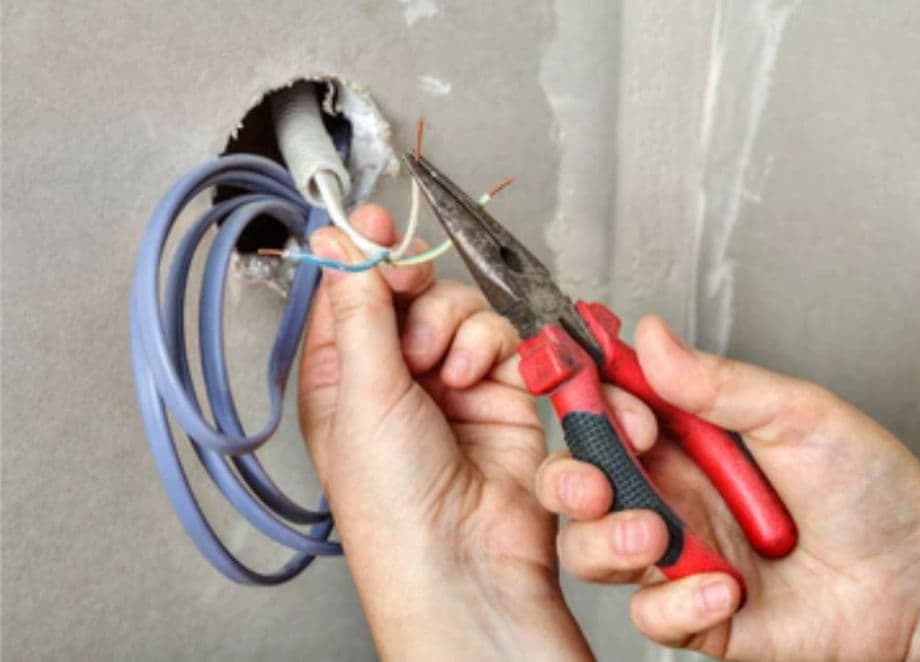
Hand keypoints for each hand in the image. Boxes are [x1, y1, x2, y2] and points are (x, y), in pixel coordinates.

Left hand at [297, 206, 601, 660]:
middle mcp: (395, 376)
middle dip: (415, 293)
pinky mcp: (502, 391)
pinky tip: (475, 377)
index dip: (363, 256)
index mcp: (342, 377)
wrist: (464, 559)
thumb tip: (337, 241)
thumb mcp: (360, 393)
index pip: (350, 294)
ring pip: (459, 307)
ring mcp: (450, 382)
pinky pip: (500, 334)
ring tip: (444, 370)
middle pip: (409, 291)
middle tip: (411, 306)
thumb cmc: (392, 505)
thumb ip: (359, 309)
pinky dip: (491, 346)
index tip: (375, 225)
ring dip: (453, 327)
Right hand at [536, 316, 919, 659]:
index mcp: (687, 440)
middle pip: (581, 483)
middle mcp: (673, 494)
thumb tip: (654, 336)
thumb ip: (718, 382)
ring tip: (655, 536)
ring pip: (591, 550)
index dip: (596, 406)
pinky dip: (677, 604)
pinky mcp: (695, 614)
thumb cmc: (872, 492)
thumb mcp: (798, 415)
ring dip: (610, 541)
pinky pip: (648, 614)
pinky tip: (725, 590)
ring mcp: (680, 553)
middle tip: (597, 480)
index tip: (618, 404)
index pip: (608, 413)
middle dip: (571, 479)